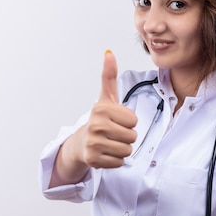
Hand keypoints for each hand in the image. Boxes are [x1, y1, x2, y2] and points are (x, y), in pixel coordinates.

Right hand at [50, 51, 136, 186]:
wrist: (81, 142)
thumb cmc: (100, 119)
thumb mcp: (106, 97)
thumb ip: (109, 76)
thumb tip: (109, 53)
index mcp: (101, 109)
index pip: (133, 120)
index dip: (128, 121)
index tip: (117, 120)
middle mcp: (95, 125)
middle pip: (132, 136)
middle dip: (127, 136)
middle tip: (114, 133)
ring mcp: (93, 143)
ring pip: (127, 150)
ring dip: (122, 148)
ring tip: (111, 142)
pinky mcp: (93, 160)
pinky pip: (119, 162)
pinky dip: (115, 160)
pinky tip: (106, 152)